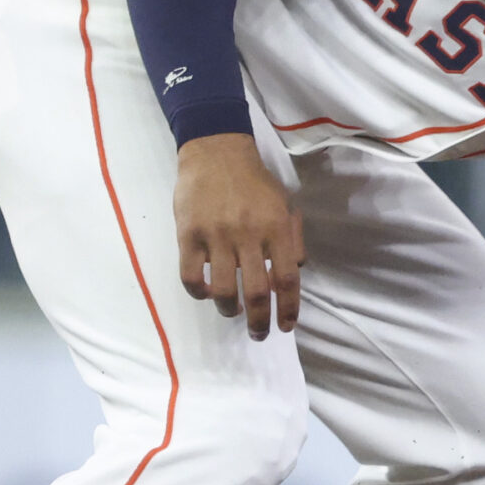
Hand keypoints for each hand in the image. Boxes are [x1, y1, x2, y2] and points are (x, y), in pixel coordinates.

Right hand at [174, 133, 302, 338]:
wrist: (215, 151)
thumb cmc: (254, 180)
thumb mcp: (284, 204)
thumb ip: (292, 238)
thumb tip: (295, 272)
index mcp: (276, 229)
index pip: (287, 279)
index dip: (288, 309)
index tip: (286, 327)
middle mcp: (248, 235)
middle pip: (256, 292)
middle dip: (259, 322)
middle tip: (258, 334)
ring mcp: (216, 236)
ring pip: (222, 290)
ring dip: (228, 309)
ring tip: (232, 311)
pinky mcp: (188, 234)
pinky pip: (190, 275)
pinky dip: (198, 292)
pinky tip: (205, 293)